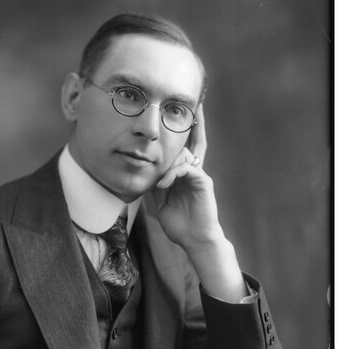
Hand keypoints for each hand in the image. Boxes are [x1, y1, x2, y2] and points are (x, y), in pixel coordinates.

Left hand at [152, 105, 220, 250]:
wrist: (194, 240)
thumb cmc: (179, 224)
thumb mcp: (161, 202)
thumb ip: (156, 185)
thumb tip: (144, 173)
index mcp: (184, 175)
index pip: (185, 148)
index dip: (186, 132)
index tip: (184, 115)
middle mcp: (193, 171)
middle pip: (193, 142)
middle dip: (193, 125)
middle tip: (188, 108)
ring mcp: (199, 175)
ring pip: (185, 154)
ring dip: (168, 164)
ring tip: (159, 184)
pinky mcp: (204, 182)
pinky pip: (187, 169)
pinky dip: (173, 174)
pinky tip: (164, 185)